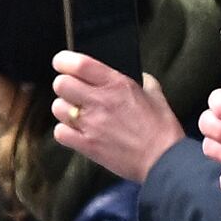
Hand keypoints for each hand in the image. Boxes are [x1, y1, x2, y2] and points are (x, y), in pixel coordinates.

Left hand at [48, 48, 183, 184]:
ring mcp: (90, 124)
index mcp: (117, 84)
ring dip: (65, 108)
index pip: (79, 64)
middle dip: (65, 84)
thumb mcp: (155, 94)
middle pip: (61, 84)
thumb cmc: (161, 128)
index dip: (64, 60)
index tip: (62, 62)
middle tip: (73, 90)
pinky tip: (77, 131)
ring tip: (78, 112)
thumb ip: (142, 81)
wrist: (162, 159)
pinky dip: (65, 130)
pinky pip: (60, 132)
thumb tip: (136, 75)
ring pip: (58, 108)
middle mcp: (99, 101)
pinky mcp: (85, 145)